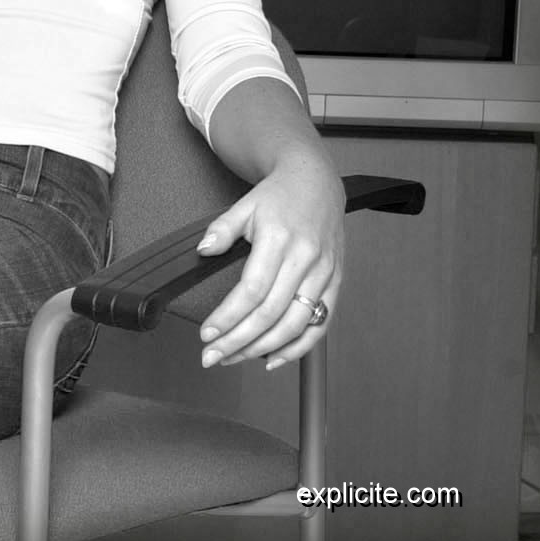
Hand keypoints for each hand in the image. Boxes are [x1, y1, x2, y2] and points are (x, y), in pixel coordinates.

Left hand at [196, 151, 344, 370]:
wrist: (317, 182)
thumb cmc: (279, 196)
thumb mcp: (243, 205)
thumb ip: (221, 229)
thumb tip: (203, 251)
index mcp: (280, 240)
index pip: (252, 290)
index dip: (229, 317)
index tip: (207, 333)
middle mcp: (306, 260)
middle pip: (271, 314)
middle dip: (239, 341)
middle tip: (213, 357)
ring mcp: (325, 273)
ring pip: (295, 324)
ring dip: (263, 348)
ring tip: (234, 358)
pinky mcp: (336, 282)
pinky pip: (320, 324)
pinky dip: (298, 347)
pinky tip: (273, 358)